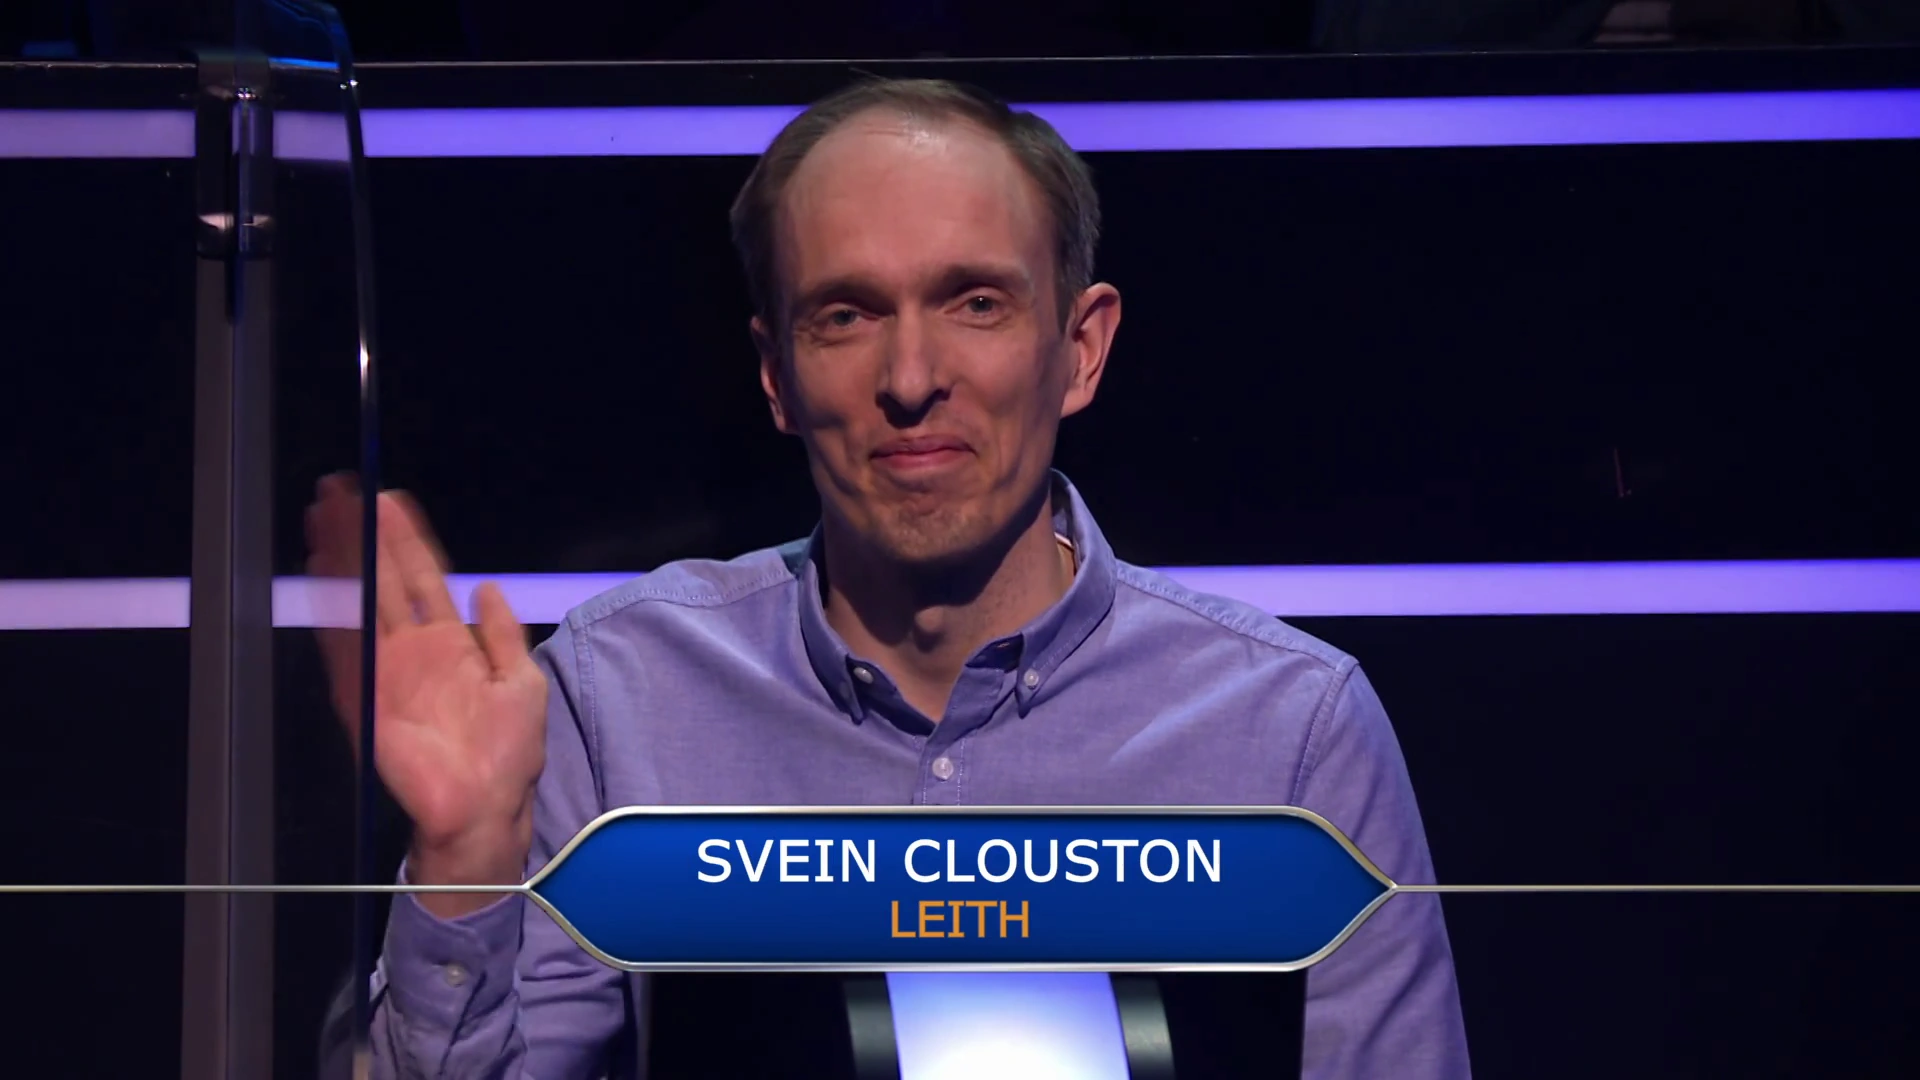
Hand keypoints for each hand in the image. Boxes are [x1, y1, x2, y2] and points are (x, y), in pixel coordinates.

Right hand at [306, 474, 547, 916]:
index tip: (390, 501)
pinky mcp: (368, 697)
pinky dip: (334, 612)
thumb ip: (504, 634)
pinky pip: (347, 647)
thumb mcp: (522, 681)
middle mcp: (413, 652)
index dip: (406, 540)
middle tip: (341, 492)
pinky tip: (322, 576)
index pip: (423, 578)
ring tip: (324, 517)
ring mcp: (387, 672)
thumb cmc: (509, 755)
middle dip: (363, 537)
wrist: (485, 809)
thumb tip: (489, 589)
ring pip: (360, 603)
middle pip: (382, 580)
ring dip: (342, 561)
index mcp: (451, 645)